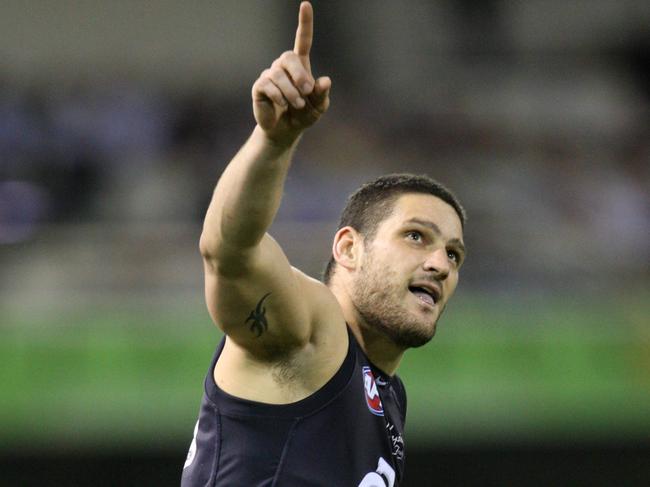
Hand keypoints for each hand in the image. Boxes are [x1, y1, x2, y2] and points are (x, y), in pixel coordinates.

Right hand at [252, 1, 330, 144]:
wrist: (285, 131)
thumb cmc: (304, 115)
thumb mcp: (318, 107)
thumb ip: (322, 94)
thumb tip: (325, 80)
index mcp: (301, 66)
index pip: (303, 40)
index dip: (305, 23)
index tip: (306, 4)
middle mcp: (283, 66)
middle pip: (289, 57)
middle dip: (299, 74)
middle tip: (307, 91)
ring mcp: (270, 75)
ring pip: (279, 75)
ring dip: (291, 92)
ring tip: (297, 105)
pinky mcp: (260, 87)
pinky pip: (268, 86)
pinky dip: (279, 97)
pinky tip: (282, 105)